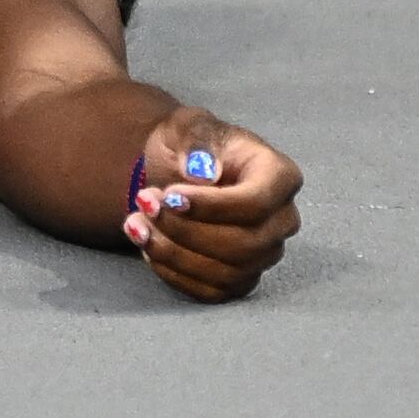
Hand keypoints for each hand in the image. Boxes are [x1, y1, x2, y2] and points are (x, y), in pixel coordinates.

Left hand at [120, 114, 302, 301]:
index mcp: (280, 176)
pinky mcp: (240, 280)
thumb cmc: (193, 145)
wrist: (180, 172)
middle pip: (244, 244)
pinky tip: (148, 246)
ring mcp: (264, 255)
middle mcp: (282, 221)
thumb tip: (203, 172)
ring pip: (227, 273)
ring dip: (173, 252)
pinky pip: (211, 292)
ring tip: (136, 222)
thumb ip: (197, 141)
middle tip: (144, 202)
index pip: (256, 203)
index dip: (211, 206)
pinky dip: (173, 273)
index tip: (169, 195)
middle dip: (185, 229)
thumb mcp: (190, 125)